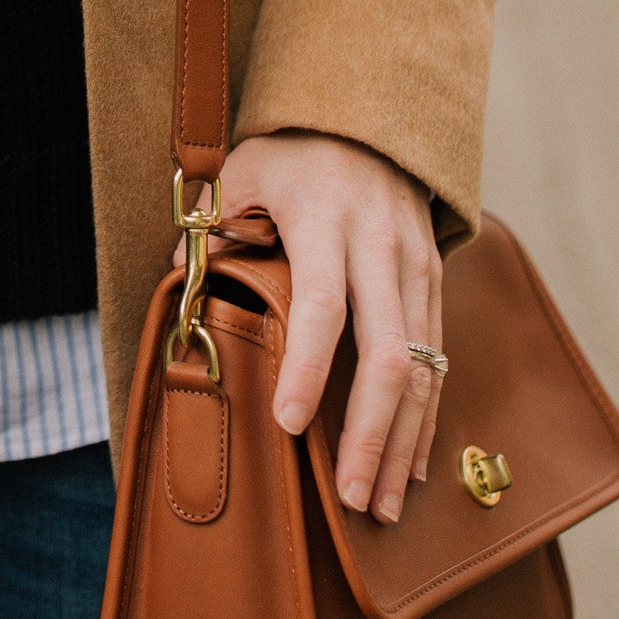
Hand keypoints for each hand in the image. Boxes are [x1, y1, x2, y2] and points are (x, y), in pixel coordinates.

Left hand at [216, 131, 442, 522]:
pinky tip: (411, 466)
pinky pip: (436, 359)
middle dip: (369, 434)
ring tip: (381, 504)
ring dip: (402, 442)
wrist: (369, 113)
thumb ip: (210, 232)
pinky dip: (424, 418)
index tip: (287, 426)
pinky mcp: (435, 279)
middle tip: (351, 498)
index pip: (321, 303)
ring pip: (422, 367)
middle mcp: (381, 246)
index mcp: (326, 219)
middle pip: (387, 353)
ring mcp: (416, 265)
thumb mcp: (240, 174)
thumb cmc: (290, 151)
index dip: (306, 367)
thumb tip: (181, 289)